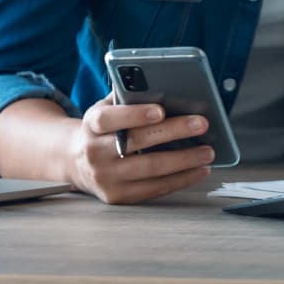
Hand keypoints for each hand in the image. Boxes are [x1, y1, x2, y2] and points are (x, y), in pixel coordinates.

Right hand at [66, 92, 214, 203]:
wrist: (76, 162)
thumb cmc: (103, 130)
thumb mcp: (106, 109)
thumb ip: (127, 98)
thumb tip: (164, 86)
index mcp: (91, 125)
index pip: (109, 119)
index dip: (135, 114)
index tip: (161, 110)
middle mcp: (94, 153)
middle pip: (137, 143)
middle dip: (173, 132)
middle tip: (201, 124)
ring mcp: (105, 178)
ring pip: (150, 169)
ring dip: (184, 160)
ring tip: (207, 151)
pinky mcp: (117, 196)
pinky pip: (154, 189)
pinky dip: (180, 180)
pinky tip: (198, 170)